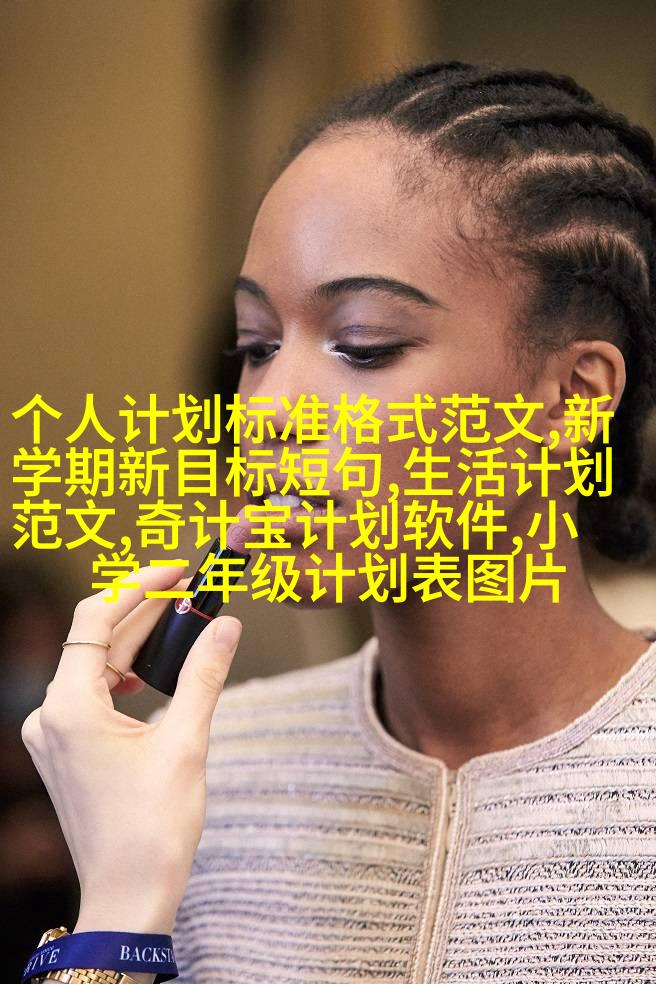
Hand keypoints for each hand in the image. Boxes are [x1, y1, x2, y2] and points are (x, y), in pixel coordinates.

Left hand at [21, 565, 242, 932]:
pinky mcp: (65, 751)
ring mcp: (53, 735)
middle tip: (190, 591)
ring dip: (134, 643)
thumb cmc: (153, 828)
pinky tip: (150, 671)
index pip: (95, 619)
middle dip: (143, 612)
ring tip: (179, 622)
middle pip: (95, 640)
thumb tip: (227, 625)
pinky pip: (91, 695)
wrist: (128, 896)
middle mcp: (50, 715)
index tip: (176, 570)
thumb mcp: (187, 742)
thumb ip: (204, 675)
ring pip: (93, 667)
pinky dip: (122, 675)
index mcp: (70, 708)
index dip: (137, 585)